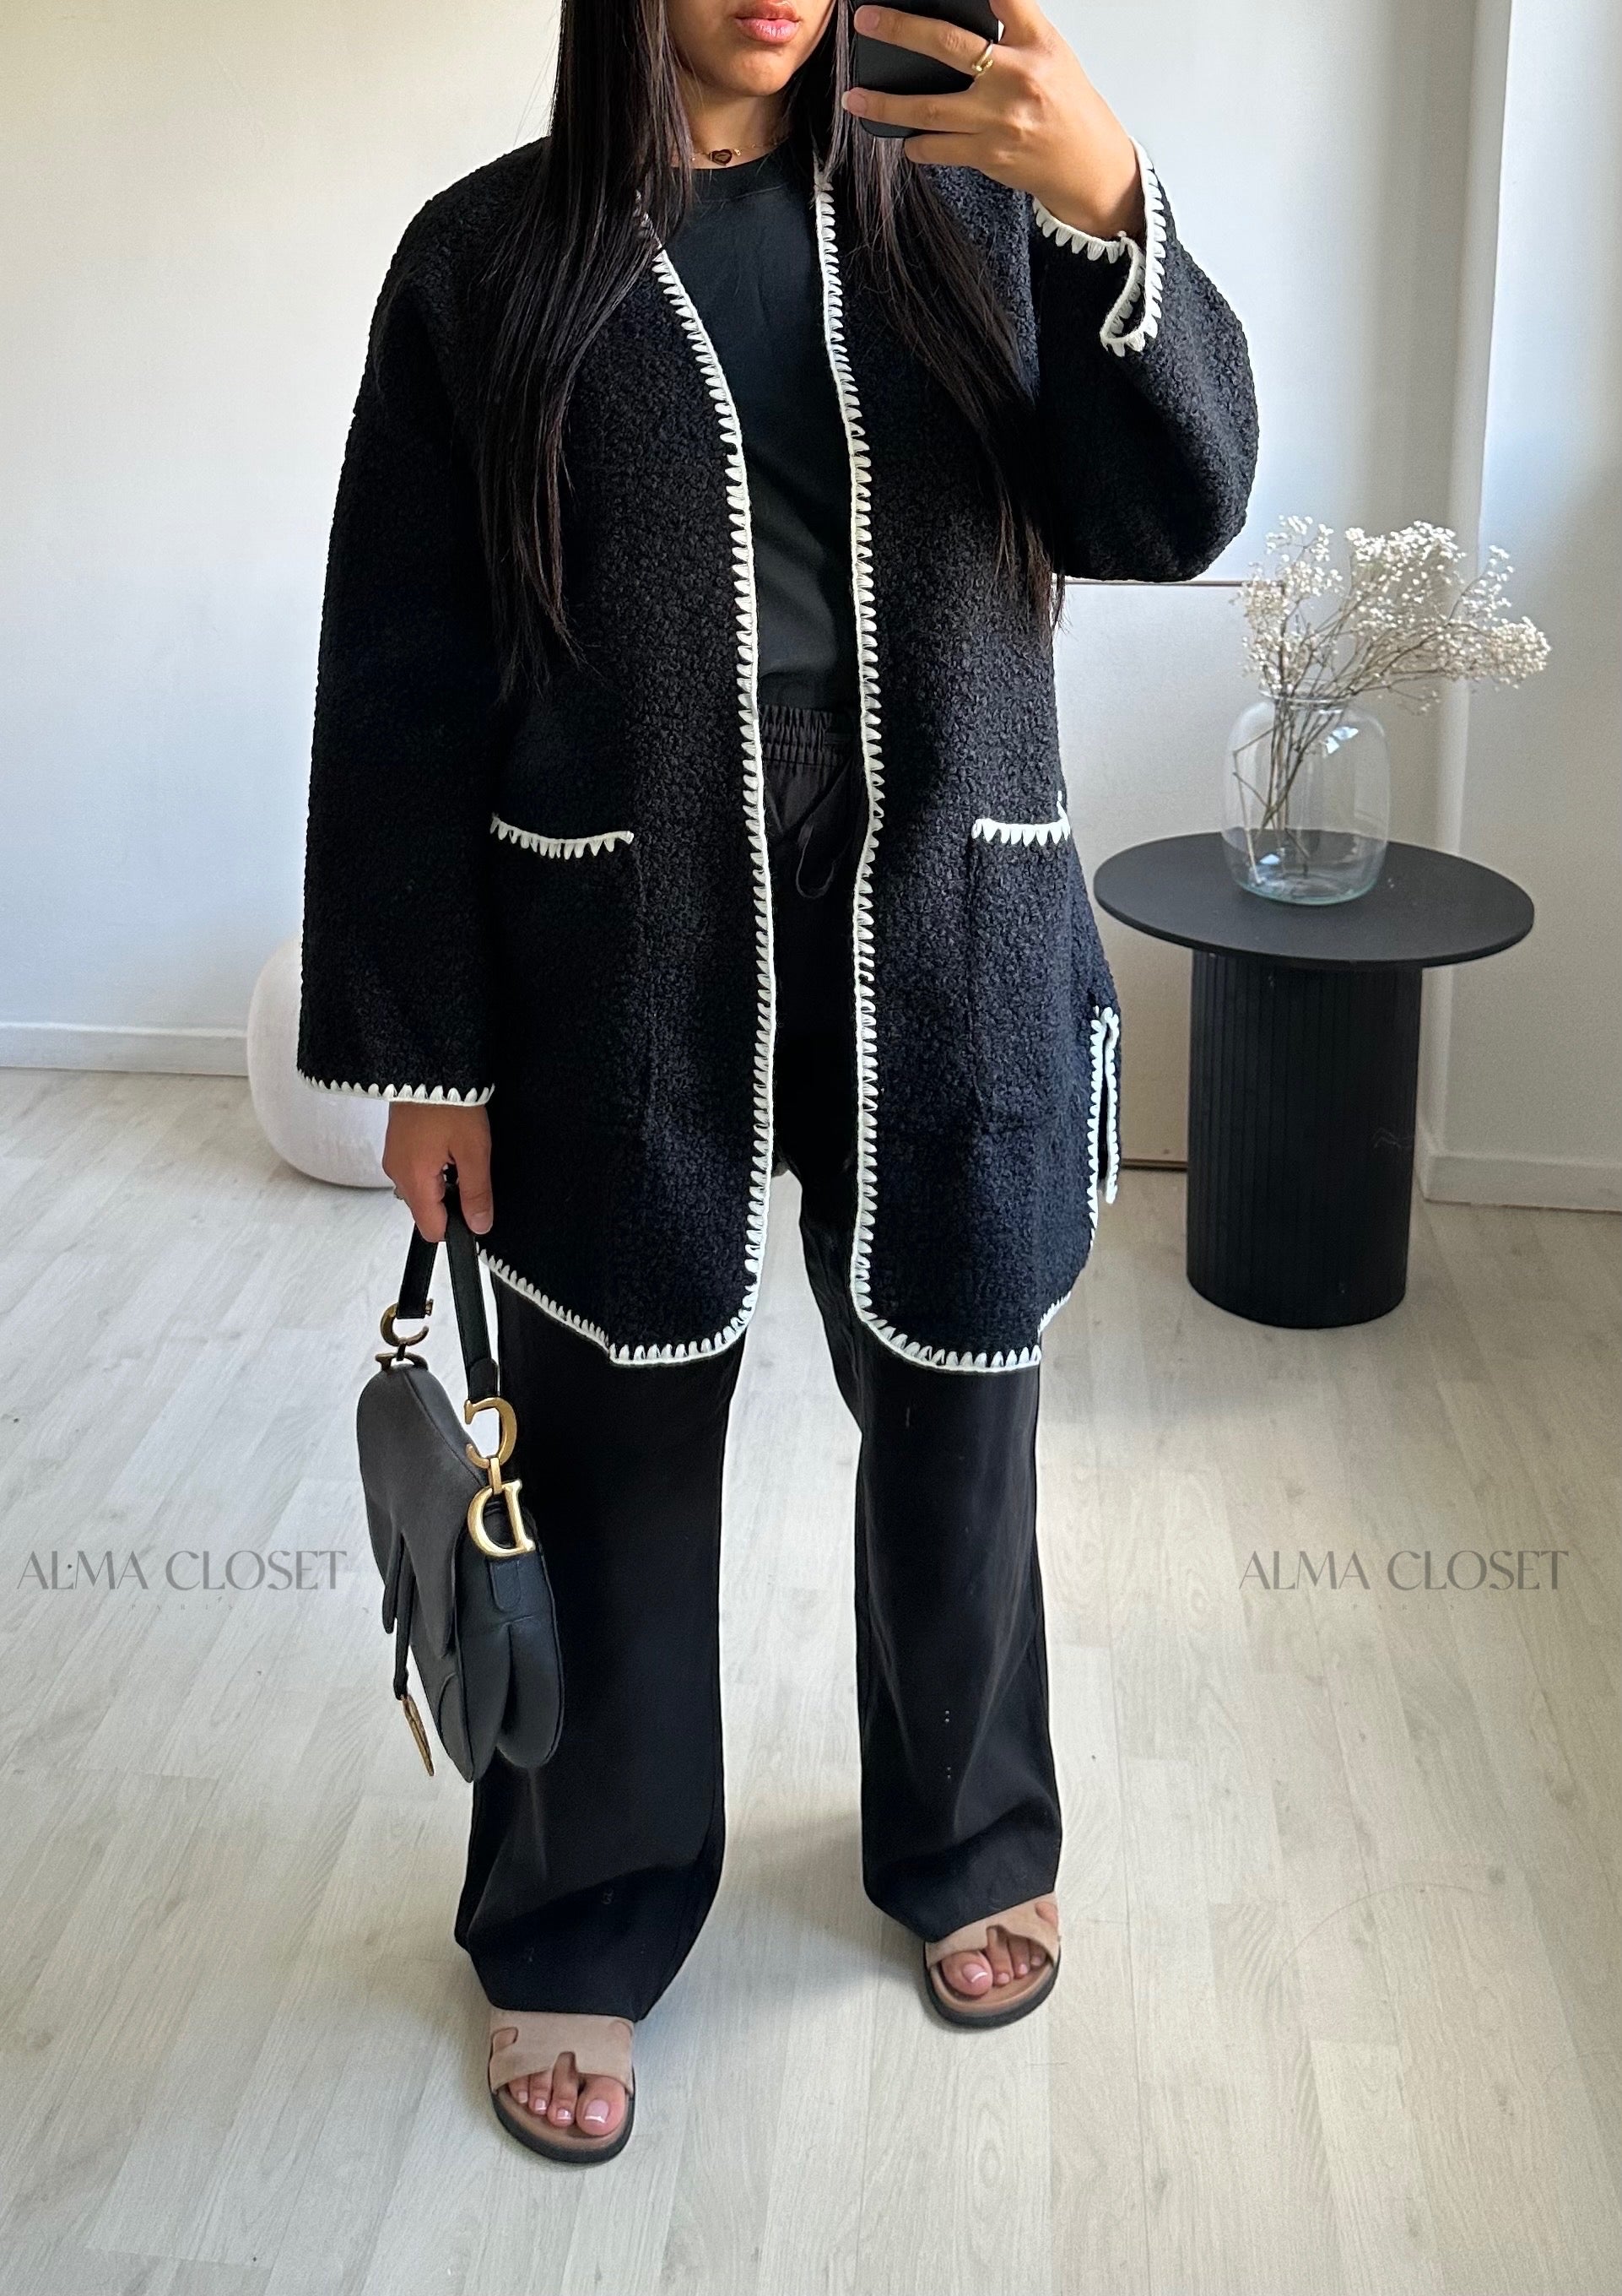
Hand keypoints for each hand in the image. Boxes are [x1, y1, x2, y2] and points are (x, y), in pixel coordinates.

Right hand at [382, 1103, 492, 1241]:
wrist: (430, 1064)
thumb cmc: (452, 1103)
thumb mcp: (474, 1151)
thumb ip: (476, 1194)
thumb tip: (479, 1225)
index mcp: (414, 1180)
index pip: (431, 1230)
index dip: (456, 1226)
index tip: (474, 1208)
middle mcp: (397, 1173)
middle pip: (425, 1210)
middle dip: (450, 1199)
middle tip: (468, 1168)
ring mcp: (394, 1158)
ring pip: (421, 1190)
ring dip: (442, 1181)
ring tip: (458, 1151)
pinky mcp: (397, 1145)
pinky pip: (415, 1169)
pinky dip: (433, 1165)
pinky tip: (446, 1144)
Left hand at [844, 0, 1143, 239]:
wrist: (1088, 166)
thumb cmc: (1067, 106)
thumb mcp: (1049, 55)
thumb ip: (1012, 30)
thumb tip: (960, 14)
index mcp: (1037, 44)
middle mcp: (1017, 78)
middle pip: (948, 46)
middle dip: (901, 31)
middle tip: (867, 22)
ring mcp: (999, 120)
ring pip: (929, 109)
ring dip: (886, 105)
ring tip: (856, 100)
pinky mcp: (989, 155)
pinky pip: (938, 149)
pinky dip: (916, 146)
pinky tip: (903, 140)